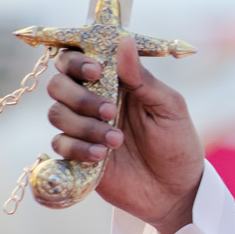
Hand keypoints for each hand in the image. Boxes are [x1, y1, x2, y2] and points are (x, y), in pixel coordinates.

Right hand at [46, 35, 203, 233]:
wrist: (176, 192)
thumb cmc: (177, 144)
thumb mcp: (169, 108)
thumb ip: (143, 78)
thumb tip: (123, 41)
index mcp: (115, 82)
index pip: (78, 59)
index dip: (76, 60)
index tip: (95, 70)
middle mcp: (93, 101)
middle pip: (58, 84)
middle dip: (79, 96)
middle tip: (110, 110)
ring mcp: (84, 128)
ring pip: (57, 114)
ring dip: (85, 125)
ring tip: (118, 140)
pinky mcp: (78, 155)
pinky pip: (60, 144)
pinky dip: (78, 148)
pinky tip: (102, 156)